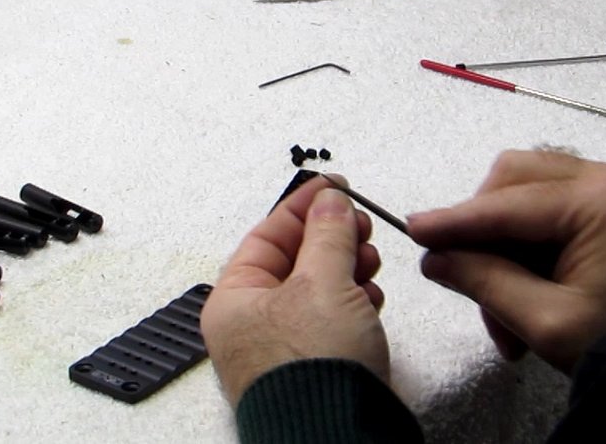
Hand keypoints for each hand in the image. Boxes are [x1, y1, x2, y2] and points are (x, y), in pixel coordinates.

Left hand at [202, 176, 387, 406]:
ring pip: (317, 289)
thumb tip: (329, 201)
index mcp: (234, 300)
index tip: (334, 187)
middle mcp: (252, 324)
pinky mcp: (316, 364)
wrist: (339, 436)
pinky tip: (371, 297)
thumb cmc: (313, 374)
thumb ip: (328, 234)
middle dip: (333, 238)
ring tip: (369, 261)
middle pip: (295, 260)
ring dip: (348, 268)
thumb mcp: (323, 283)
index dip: (305, 206)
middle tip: (360, 224)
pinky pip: (332, 318)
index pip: (268, 234)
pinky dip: (354, 301)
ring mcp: (284, 347)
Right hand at [408, 149, 605, 373]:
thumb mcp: (549, 324)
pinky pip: (552, 207)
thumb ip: (486, 284)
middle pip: (516, 179)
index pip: (510, 202)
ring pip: (529, 192)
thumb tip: (437, 259)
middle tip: (468, 280)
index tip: (415, 229)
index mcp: (605, 201)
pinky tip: (527, 290)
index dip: (457, 220)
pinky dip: (529, 245)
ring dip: (504, 243)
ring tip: (505, 307)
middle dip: (484, 231)